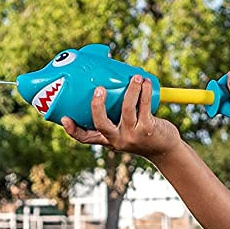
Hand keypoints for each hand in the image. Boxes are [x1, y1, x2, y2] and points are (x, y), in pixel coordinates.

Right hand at [60, 77, 181, 159]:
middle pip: (101, 124)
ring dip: (131, 89)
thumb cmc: (142, 133)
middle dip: (98, 105)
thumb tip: (111, 79)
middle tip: (99, 89)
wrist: (165, 151)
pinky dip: (144, 91)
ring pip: (126, 109)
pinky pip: (143, 106)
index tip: (64, 119)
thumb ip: (116, 113)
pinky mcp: (148, 129)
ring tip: (136, 77)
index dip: (73, 130)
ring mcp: (132, 135)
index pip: (85, 138)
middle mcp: (118, 139)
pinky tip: (146, 82)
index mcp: (108, 139)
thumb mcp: (126, 129)